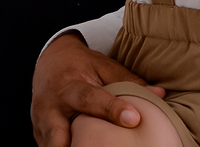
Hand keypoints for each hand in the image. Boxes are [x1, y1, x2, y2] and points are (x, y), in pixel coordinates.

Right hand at [31, 32, 164, 146]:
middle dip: (77, 145)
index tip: (134, 119)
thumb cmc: (81, 66)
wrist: (49, 62)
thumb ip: (129, 81)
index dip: (112, 110)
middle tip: (101, 146)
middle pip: (59, 135)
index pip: (90, 99)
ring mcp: (41, 124)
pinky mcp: (39, 135)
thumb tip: (159, 94)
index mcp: (68, 85)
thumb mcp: (104, 66)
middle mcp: (50, 107)